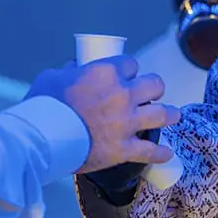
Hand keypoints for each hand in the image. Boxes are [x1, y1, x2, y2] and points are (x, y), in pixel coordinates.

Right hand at [39, 55, 179, 172]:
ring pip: (162, 115)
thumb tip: (72, 68)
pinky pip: (150, 151)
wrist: (44, 138)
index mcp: (107, 73)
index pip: (132, 63)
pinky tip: (167, 153)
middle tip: (150, 93)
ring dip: (170, 114)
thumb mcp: (52, 76)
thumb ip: (66, 71)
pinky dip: (160, 153)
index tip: (127, 75)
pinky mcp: (124, 148)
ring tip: (173, 115)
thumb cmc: (45, 104)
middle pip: (154, 85)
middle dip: (154, 88)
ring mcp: (127, 123)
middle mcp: (123, 95)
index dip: (130, 69)